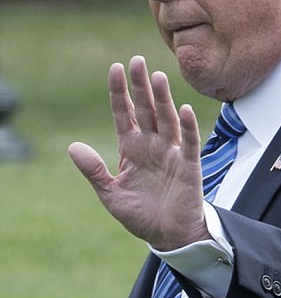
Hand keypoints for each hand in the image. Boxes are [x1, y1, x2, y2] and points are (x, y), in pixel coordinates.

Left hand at [68, 55, 210, 250]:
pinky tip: (184, 109)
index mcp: (132, 150)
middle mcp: (152, 146)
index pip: (124, 114)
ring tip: (158, 77)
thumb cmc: (142, 215)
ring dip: (163, 99)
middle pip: (145, 110)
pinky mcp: (189, 165)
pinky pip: (189, 142)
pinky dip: (188, 126)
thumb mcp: (110, 194)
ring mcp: (171, 153)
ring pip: (166, 120)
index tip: (115, 68)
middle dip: (140, 86)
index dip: (119, 93)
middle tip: (136, 61)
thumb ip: (94, 170)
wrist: (169, 236)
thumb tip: (73, 147)